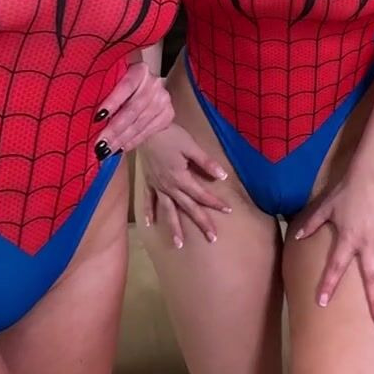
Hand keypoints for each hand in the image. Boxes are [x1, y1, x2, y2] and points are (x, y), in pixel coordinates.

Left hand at [93, 50, 173, 156]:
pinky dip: (133, 142)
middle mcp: (154, 83)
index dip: (112, 101)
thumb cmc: (118, 84)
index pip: (126, 85)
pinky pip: (148, 132)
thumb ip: (101, 89)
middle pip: (133, 109)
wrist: (143, 88)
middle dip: (114, 129)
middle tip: (99, 144)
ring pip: (140, 123)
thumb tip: (80, 110)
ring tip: (106, 151)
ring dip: (121, 139)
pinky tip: (120, 148)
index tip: (97, 118)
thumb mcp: (112, 80)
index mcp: (139, 70)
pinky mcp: (168, 114)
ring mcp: (163, 99)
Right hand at [135, 124, 233, 248]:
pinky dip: (149, 211)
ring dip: (173, 227)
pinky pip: (149, 200)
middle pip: (188, 208)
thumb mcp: (191, 146)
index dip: (215, 203)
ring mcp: (157, 186)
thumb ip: (206, 163)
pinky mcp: (148, 182)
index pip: (201, 194)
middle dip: (201, 222)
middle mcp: (169, 187)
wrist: (145, 129)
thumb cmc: (170, 135)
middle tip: (212, 238)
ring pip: (168, 210)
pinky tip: (149, 223)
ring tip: (178, 244)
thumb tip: (222, 176)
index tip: (228, 211)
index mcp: (181, 178)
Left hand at [289, 162, 373, 328]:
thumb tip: (297, 236)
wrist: (368, 175)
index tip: (322, 303)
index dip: (328, 285)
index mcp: (348, 240)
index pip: (335, 268)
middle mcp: (368, 244)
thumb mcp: (324, 208)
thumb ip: (311, 224)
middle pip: (372, 278)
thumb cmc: (344, 192)